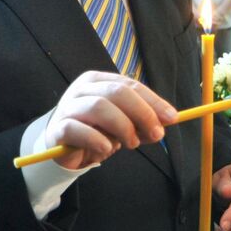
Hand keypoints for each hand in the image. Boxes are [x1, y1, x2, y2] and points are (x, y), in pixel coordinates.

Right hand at [43, 71, 175, 170]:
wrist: (64, 146)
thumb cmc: (96, 130)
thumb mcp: (123, 124)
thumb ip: (141, 121)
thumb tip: (166, 122)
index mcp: (98, 81)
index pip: (130, 85)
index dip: (152, 101)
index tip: (172, 118)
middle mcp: (82, 89)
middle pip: (116, 93)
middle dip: (141, 113)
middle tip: (156, 134)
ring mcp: (68, 107)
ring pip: (98, 107)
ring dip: (122, 127)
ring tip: (131, 144)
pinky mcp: (58, 128)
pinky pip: (77, 129)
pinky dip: (96, 140)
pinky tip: (106, 149)